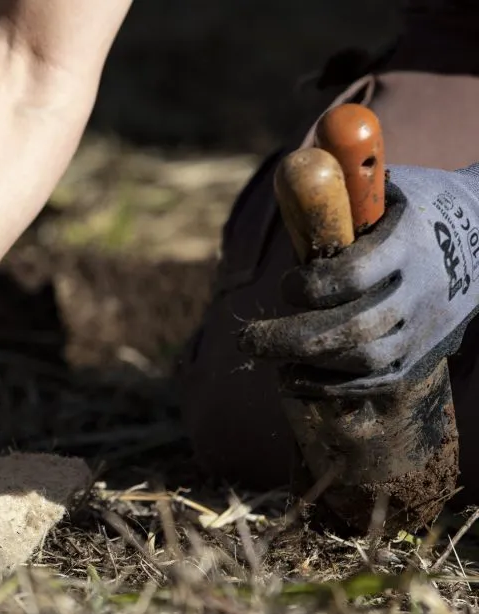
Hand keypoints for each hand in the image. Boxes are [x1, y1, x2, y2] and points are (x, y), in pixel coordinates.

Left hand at [239, 164, 478, 392]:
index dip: (311, 286)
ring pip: (366, 359)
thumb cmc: (412, 206)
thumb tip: (294, 170)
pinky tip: (293, 378)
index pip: (355, 274)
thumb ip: (342, 188)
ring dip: (308, 363)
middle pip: (355, 328)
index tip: (286, 286)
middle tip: (245, 339)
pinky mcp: (422, 355)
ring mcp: (425, 327)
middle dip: (291, 338)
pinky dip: (331, 386)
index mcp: (408, 243)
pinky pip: (376, 382)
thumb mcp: (384, 187)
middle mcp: (422, 290)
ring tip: (265, 354)